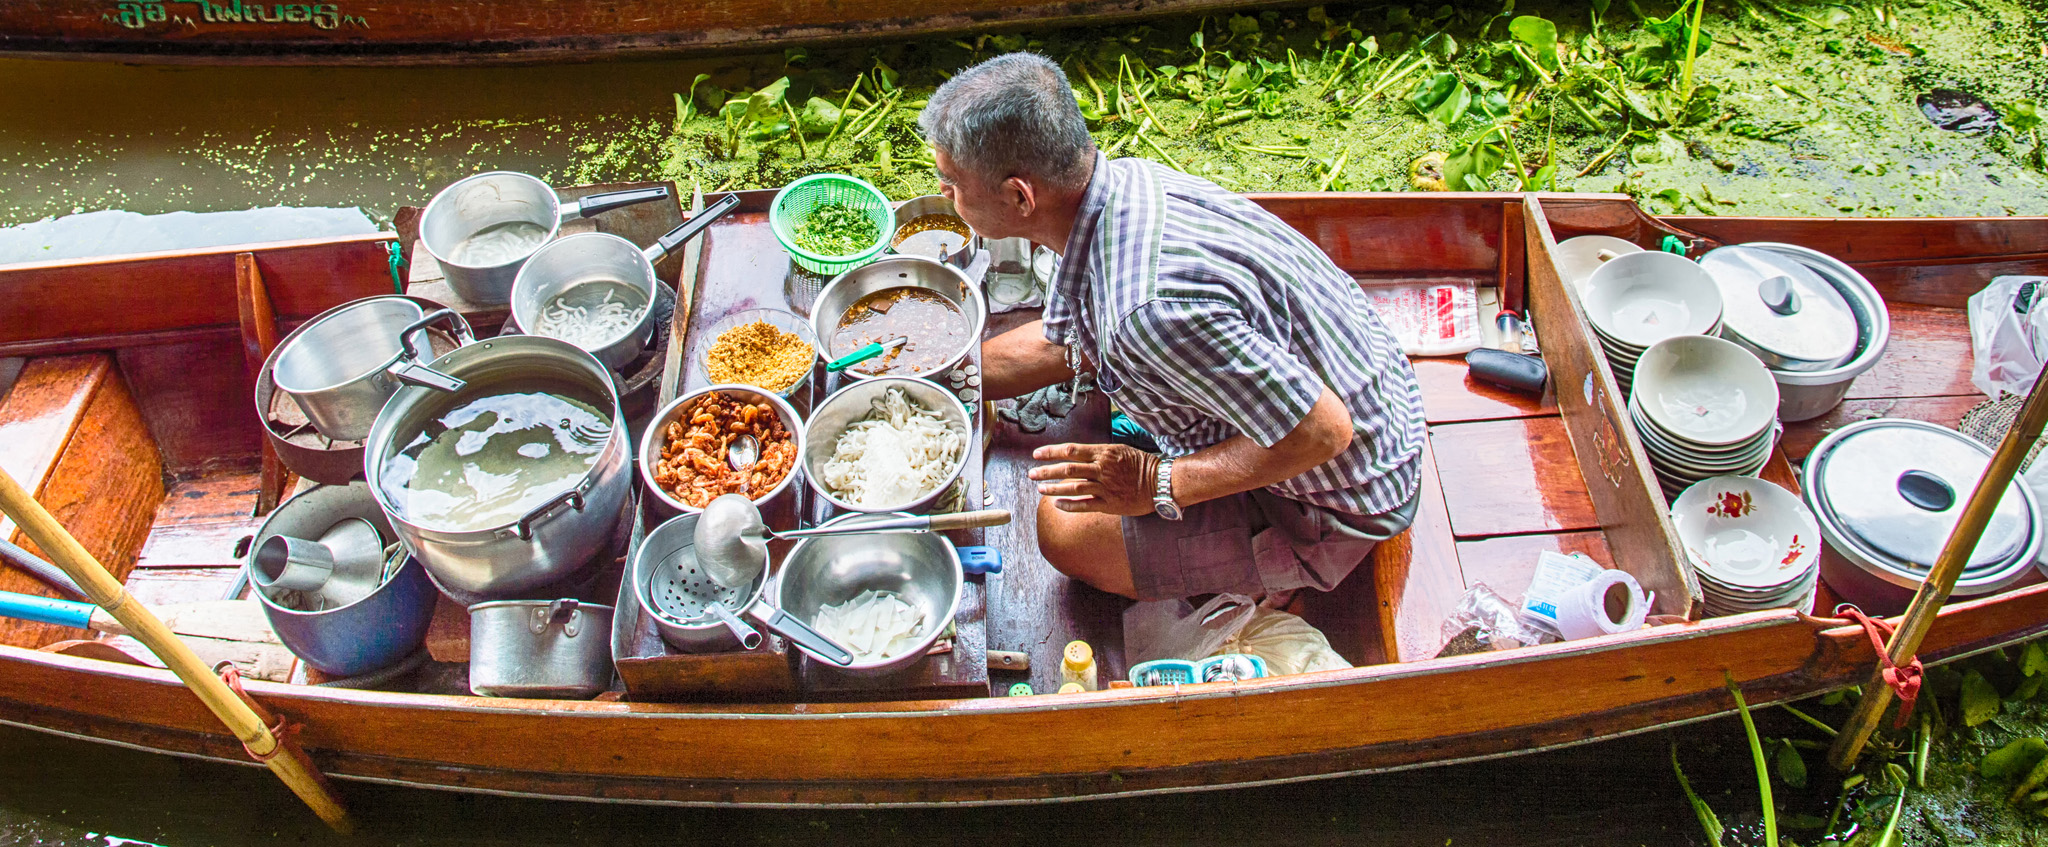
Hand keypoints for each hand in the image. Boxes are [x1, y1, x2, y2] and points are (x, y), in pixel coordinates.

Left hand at [1027, 443, 1159, 516]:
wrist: (1160, 482)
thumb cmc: (1140, 464)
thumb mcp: (1119, 450)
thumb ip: (1098, 453)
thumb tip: (1077, 454)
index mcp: (1103, 453)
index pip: (1071, 450)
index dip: (1051, 452)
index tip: (1036, 455)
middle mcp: (1102, 469)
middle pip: (1068, 469)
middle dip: (1046, 471)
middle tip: (1031, 474)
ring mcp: (1105, 487)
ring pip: (1073, 487)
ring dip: (1054, 488)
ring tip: (1040, 489)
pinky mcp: (1109, 504)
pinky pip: (1085, 505)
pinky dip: (1069, 504)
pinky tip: (1057, 504)